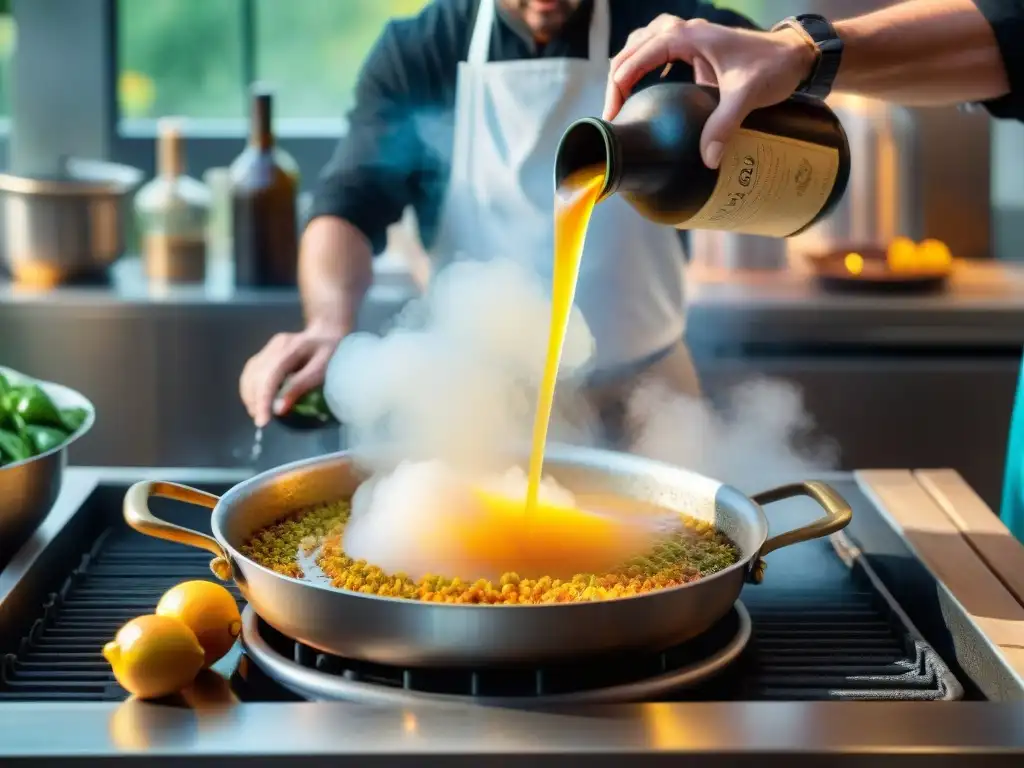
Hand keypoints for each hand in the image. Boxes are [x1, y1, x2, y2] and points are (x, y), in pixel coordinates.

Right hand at [239, 323, 345, 427]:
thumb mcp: (322, 368)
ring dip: (249, 395)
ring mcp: (269, 347)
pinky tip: (255, 400)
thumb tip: (279, 409)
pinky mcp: (267, 352)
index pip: (269, 377)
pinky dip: (250, 387)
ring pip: (250, 373)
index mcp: (290, 348)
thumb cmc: (331, 352)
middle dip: (255, 401)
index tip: (262, 421)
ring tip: (257, 413)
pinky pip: (252, 371)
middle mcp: (275, 345)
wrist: (328, 331)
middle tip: (260, 421)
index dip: (263, 400)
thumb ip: (300, 386)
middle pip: (256, 376)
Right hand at [604, 16, 817, 168]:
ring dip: (627, 67)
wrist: (798, 56)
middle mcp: (683, 31)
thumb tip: (706, 160)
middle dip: (617, 78)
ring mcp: (689, 37)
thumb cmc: (773, 67)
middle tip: (612, 113)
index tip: (613, 115)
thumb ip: (724, 125)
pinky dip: (644, 65)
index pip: (637, 56)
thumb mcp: (746, 96)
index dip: (619, 86)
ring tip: (621, 99)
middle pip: (633, 48)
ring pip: (642, 44)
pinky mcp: (695, 48)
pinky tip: (644, 88)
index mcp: (687, 36)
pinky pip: (657, 50)